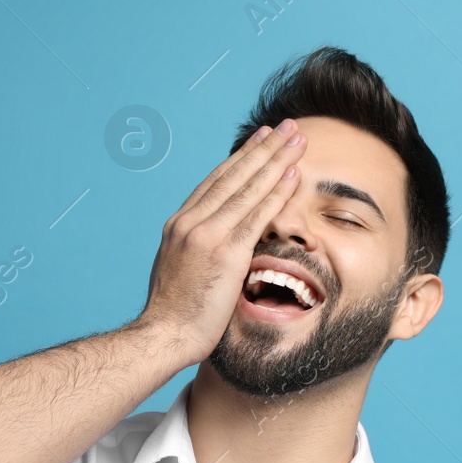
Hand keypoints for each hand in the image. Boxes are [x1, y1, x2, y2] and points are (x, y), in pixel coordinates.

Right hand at [139, 119, 306, 363]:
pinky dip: (277, 192)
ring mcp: (207, 235)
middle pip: (234, 175)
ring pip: (248, 187)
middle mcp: (191, 222)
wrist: (163, 336)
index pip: (215, 182)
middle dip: (263, 148)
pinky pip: (258, 215)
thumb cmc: (173, 316)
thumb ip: (196, 253)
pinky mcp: (225, 252)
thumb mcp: (179, 272)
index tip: (260, 140)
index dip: (240, 159)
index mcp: (179, 225)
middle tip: (286, 126)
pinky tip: (294, 173)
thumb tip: (212, 252)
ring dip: (276, 159)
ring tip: (298, 138)